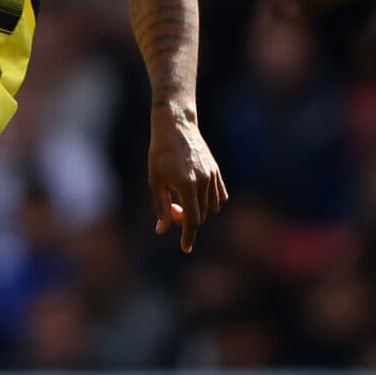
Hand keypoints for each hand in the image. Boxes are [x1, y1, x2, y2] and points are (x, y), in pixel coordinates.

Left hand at [147, 106, 226, 252]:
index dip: (188, 236)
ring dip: (200, 212)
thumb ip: (160, 207)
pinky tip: (198, 199)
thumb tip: (162, 231)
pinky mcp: (216, 171)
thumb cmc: (159, 153)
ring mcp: (213, 176)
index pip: (193, 220)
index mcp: (187, 185)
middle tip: (171, 208)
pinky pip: (220, 197)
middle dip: (187, 220)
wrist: (176, 126)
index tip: (185, 248)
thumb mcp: (154, 181)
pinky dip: (212, 203)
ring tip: (182, 201)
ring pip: (213, 208)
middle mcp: (204, 182)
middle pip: (202, 216)